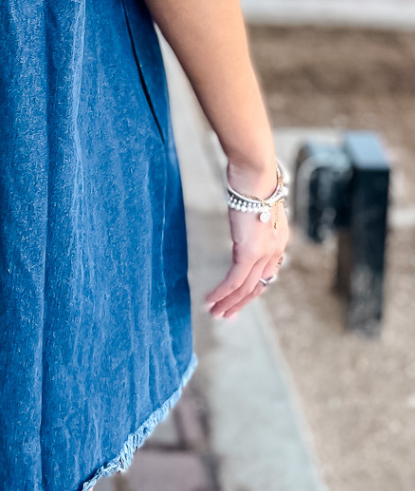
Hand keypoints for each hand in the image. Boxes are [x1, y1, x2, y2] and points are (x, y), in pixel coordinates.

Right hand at [204, 193, 289, 320]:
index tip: (239, 300)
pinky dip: (221, 293)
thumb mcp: (257, 207)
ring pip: (246, 288)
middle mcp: (276, 252)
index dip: (253, 290)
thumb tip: (244, 224)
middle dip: (240, 303)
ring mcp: (263, 254)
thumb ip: (254, 223)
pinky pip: (234, 281)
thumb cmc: (253, 182)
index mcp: (279, 242)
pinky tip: (210, 300)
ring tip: (214, 313)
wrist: (255, 174)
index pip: (266, 274)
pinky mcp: (248, 253)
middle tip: (226, 316)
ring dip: (228, 303)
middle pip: (258, 286)